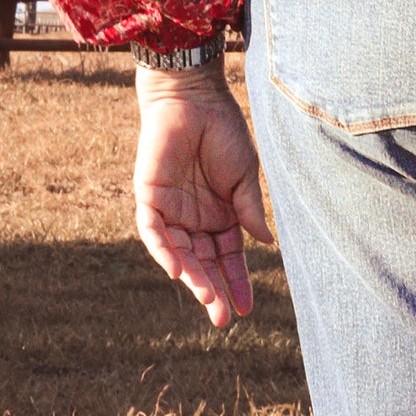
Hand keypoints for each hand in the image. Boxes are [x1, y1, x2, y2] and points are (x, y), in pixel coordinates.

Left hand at [134, 58, 271, 328]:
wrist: (194, 97)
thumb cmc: (223, 131)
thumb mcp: (244, 176)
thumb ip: (249, 210)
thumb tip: (265, 244)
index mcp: (221, 216)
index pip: (228, 258)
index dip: (236, 283)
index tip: (245, 310)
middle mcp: (195, 219)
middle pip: (203, 263)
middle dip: (213, 290)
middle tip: (221, 319)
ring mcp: (171, 210)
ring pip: (179, 253)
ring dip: (192, 277)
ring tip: (206, 298)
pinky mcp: (149, 196)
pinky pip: (153, 231)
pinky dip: (164, 251)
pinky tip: (177, 271)